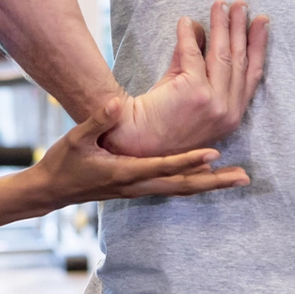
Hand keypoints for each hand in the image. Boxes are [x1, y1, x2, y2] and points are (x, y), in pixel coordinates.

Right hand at [29, 98, 250, 207]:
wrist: (52, 190)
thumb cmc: (63, 162)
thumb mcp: (76, 138)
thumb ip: (97, 121)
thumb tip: (116, 103)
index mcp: (124, 173)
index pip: (162, 166)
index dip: (188, 161)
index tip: (214, 154)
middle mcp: (137, 185)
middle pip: (183, 186)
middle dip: (214, 182)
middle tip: (243, 178)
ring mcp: (140, 190)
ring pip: (182, 189)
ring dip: (211, 184)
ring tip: (238, 179)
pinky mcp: (140, 189)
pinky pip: (174, 187)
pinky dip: (195, 182)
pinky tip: (211, 177)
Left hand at [102, 0, 270, 157]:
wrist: (137, 140)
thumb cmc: (163, 117)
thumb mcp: (188, 90)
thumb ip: (196, 61)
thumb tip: (199, 27)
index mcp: (233, 114)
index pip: (252, 73)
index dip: (259, 45)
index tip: (261, 23)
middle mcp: (228, 110)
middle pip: (239, 59)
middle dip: (241, 28)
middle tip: (241, 4)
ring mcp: (214, 102)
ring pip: (222, 54)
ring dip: (221, 25)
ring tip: (220, 4)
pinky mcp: (195, 92)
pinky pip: (193, 54)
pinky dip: (189, 35)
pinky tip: (185, 21)